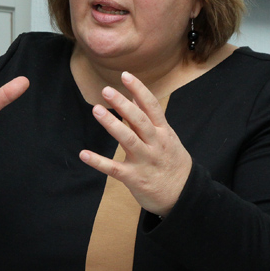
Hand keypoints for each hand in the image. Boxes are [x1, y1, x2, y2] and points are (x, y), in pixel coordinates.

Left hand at [78, 71, 191, 216]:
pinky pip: (113, 168)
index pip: (151, 106)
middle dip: (123, 104)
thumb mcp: (168, 138)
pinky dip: (98, 161)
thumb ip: (151, 119)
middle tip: (106, 90)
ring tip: (96, 110)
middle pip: (139, 120)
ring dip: (111, 124)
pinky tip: (84, 154)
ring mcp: (144, 160)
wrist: (185, 195)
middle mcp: (155, 144)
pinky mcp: (134, 178)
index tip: (125, 75)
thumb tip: (136, 98)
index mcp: (163, 132)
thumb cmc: (172, 162)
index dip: (138, 90)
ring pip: (128, 139)